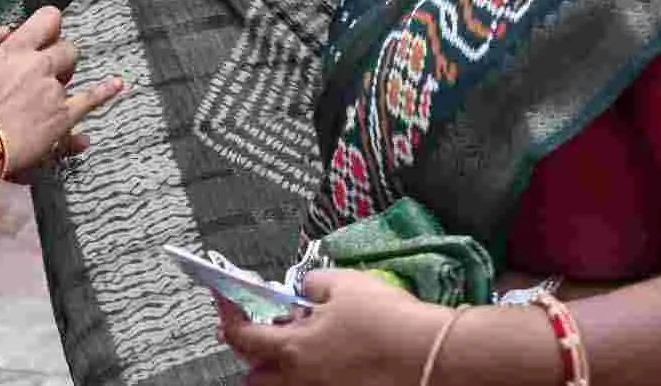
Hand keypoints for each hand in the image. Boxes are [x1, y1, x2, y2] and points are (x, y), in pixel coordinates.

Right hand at [0, 7, 123, 174]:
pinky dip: (105, 91)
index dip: (48, 24)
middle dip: (56, 54)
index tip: (43, 32)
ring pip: (70, 74)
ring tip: (40, 95)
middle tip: (38, 71)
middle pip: (65, 47)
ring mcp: (54, 91)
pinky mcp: (62, 117)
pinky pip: (91, 100)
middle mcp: (40, 65)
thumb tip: (4, 27)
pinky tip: (117, 84)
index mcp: (16, 49)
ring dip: (61, 78)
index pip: (48, 19)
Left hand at [218, 270, 447, 385]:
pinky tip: (338, 359)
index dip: (228, 317)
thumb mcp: (344, 285)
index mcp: (293, 351)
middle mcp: (303, 381)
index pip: (241, 338)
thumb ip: (312, 286)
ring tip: (306, 347)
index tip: (225, 301)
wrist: (435, 356)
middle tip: (270, 333)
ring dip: (286, 370)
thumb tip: (304, 292)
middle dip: (256, 358)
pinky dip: (317, 374)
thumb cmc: (388, 319)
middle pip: (257, 380)